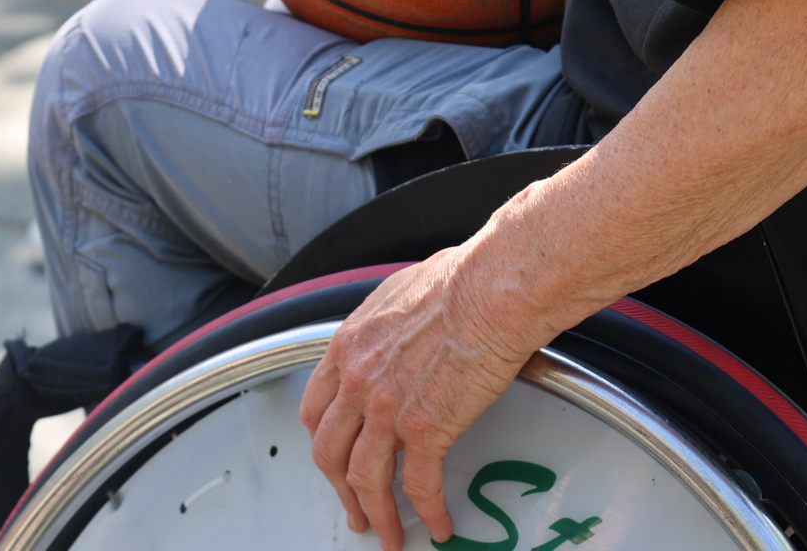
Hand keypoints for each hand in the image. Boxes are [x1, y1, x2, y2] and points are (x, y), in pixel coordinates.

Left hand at [298, 250, 534, 550]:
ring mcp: (387, 408)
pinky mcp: (426, 428)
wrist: (490, 290)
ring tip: (390, 534)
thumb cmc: (459, 280)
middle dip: (339, 487)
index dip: (323, 439)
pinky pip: (420, 484)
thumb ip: (385, 324)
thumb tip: (396, 330)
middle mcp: (357, 380)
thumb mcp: (397, 293)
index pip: (316, 407)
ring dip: (376, 513)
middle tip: (353, 507)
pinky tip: (439, 524)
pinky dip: (428, 511)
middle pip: (329, 451)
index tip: (333, 456)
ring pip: (365, 478)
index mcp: (348, 346)